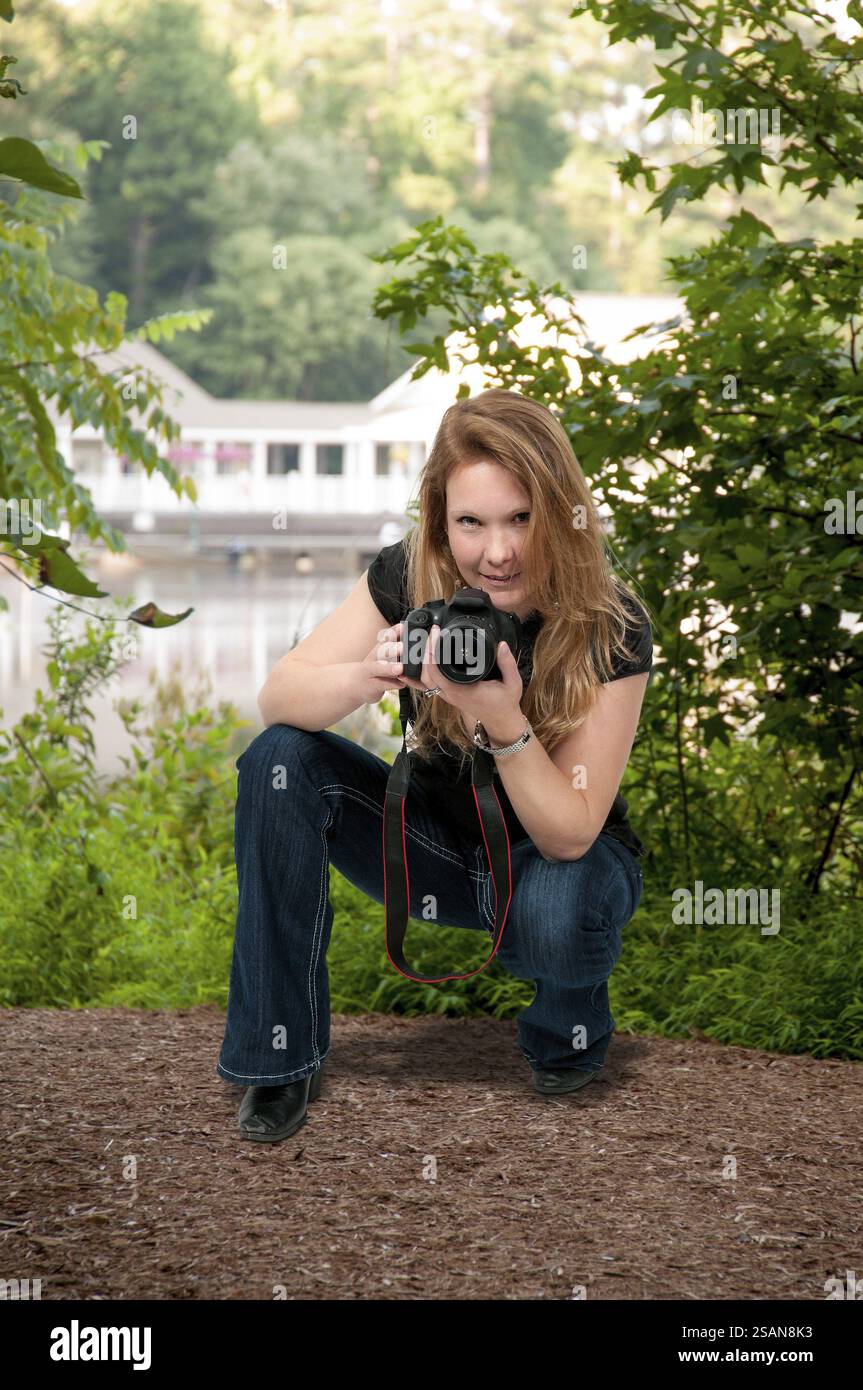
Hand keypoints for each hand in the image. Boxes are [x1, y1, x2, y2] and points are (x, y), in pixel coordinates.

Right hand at [357, 623, 411, 703]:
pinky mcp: (372, 686)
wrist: (354, 684)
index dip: (393, 633)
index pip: (385, 639)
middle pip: (381, 652)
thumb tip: (410, 633)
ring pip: (379, 669)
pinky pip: (383, 685)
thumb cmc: (374, 669)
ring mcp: (371, 673)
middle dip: (392, 649)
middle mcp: (373, 659)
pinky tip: (401, 684)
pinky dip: (392, 685)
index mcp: (378, 650)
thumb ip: (394, 646)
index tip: (402, 627)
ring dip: (390, 668)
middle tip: (402, 647)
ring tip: (400, 668)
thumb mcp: (382, 655)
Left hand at [395, 621, 524, 737]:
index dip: (432, 650)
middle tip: (431, 632)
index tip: (436, 632)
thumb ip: (508, 663)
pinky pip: (429, 684)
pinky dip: (421, 674)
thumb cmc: (505, 703)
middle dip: (424, 650)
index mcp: (462, 690)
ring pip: (424, 680)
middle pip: (425, 674)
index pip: (437, 671)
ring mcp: (448, 695)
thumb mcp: (512, 682)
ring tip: (426, 641)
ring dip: (421, 661)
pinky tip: (413, 665)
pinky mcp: (449, 694)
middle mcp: (451, 694)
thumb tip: (501, 645)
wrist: (501, 720)